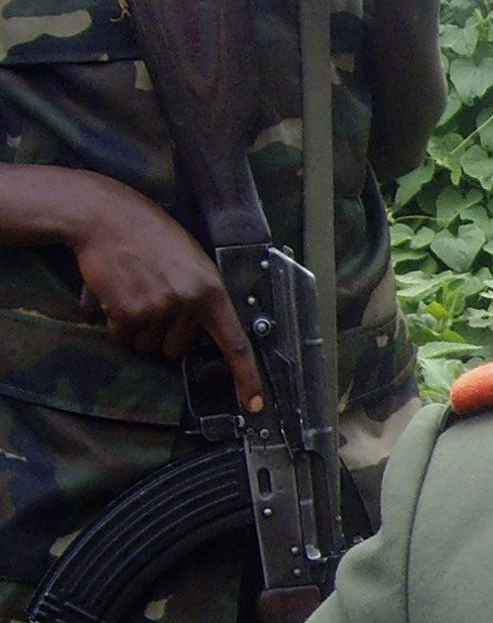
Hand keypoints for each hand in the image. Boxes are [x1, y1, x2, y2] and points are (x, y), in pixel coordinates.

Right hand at [65, 175, 265, 411]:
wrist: (108, 217)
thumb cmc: (152, 236)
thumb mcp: (193, 261)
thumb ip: (202, 297)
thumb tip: (203, 336)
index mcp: (212, 290)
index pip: (236, 343)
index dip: (247, 377)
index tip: (254, 405)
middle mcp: (189, 303)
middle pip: (178, 349)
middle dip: (165, 333)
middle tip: (155, 298)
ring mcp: (158, 309)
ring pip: (149, 346)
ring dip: (139, 329)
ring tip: (137, 291)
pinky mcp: (127, 313)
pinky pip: (123, 337)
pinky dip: (117, 322)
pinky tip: (118, 293)